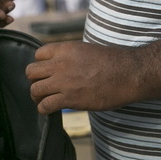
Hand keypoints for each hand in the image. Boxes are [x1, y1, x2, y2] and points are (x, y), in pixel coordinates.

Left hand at [26, 41, 141, 112]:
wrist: (129, 74)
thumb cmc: (114, 62)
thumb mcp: (87, 50)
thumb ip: (71, 56)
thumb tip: (64, 65)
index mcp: (65, 49)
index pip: (38, 54)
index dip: (41, 64)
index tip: (47, 72)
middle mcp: (60, 64)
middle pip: (31, 72)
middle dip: (35, 80)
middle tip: (43, 87)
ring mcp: (63, 82)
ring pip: (35, 90)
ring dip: (37, 96)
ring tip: (44, 100)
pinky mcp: (69, 99)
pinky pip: (45, 105)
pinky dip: (44, 109)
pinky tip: (48, 110)